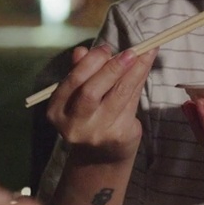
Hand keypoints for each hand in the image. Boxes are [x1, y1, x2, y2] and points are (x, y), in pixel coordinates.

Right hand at [46, 45, 156, 162]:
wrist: (101, 156)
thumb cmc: (89, 116)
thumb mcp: (78, 95)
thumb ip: (80, 72)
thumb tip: (81, 51)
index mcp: (57, 110)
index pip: (73, 82)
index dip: (90, 63)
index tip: (106, 48)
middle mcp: (73, 125)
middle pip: (91, 92)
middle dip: (112, 68)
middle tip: (130, 52)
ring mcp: (96, 134)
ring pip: (118, 96)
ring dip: (134, 71)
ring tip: (146, 54)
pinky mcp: (118, 137)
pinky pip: (131, 103)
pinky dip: (139, 83)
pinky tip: (145, 69)